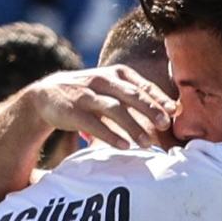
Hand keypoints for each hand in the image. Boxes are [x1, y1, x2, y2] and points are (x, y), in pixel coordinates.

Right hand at [25, 65, 176, 150]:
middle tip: (166, 124)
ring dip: (132, 126)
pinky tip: (124, 146)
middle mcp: (103, 81)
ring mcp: (87, 95)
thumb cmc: (88, 93)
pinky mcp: (73, 111)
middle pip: (131, 95)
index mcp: (116, 73)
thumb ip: (136, 95)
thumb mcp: (111, 86)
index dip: (159, 98)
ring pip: (114, 109)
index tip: (175, 111)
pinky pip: (94, 124)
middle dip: (150, 109)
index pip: (142, 85)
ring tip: (147, 143)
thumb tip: (172, 110)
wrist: (46, 95)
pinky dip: (110, 135)